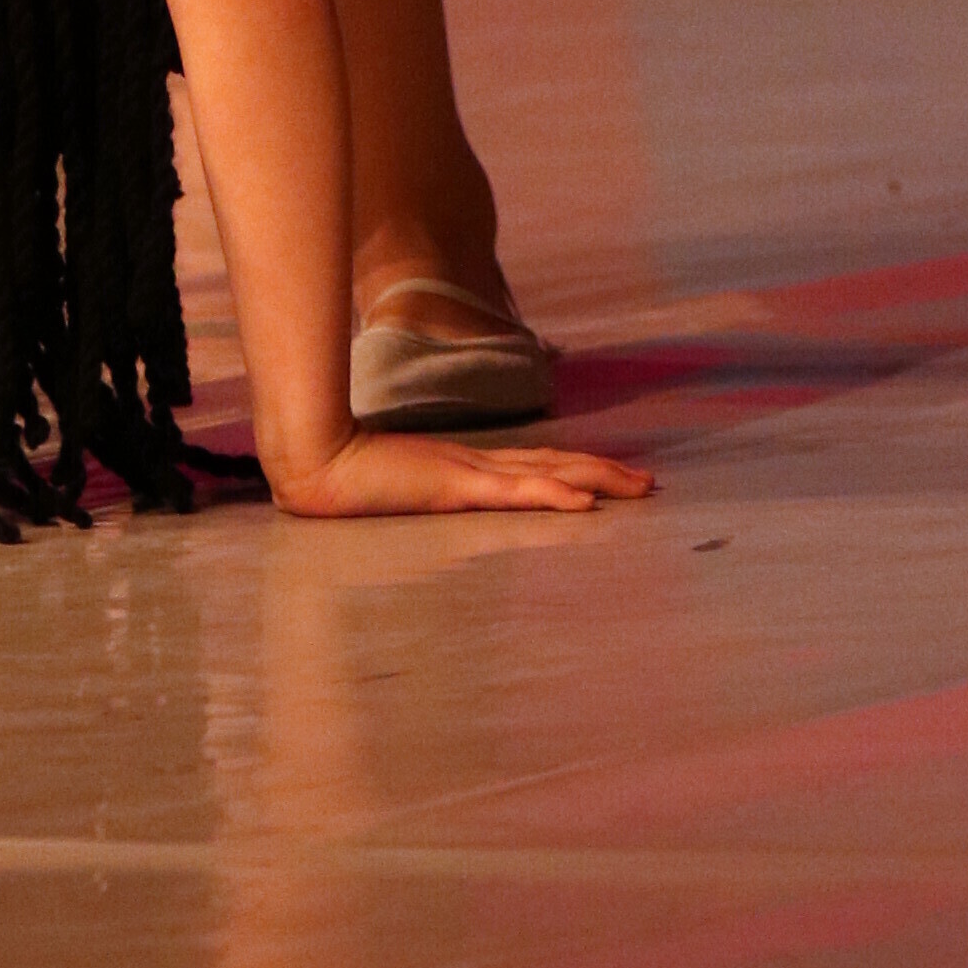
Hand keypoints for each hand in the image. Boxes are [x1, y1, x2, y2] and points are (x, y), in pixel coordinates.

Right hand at [267, 429, 657, 522]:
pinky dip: (554, 496)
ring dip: (597, 480)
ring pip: (549, 473)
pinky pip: (517, 493)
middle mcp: (478, 464)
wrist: (319, 463)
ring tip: (637, 487)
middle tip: (649, 482)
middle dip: (605, 473)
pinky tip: (585, 504)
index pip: (535, 465)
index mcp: (466, 467)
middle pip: (556, 464)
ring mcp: (470, 472)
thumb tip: (434, 502)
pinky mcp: (457, 487)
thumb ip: (422, 494)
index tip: (612, 478)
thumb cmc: (349, 480)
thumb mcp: (399, 492)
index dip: (577, 468)